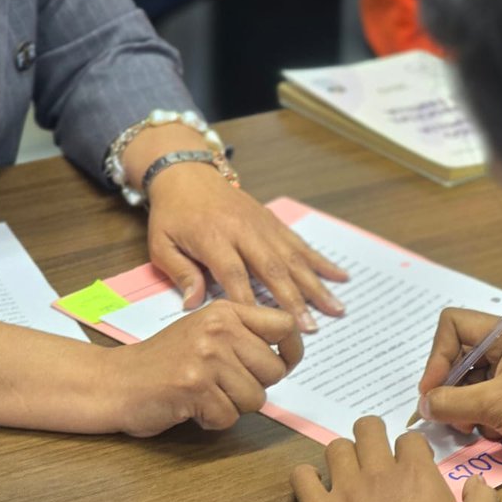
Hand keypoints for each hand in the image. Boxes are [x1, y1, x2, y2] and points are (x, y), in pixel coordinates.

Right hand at [103, 299, 301, 435]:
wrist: (116, 381)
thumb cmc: (164, 362)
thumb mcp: (205, 332)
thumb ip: (244, 337)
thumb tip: (289, 355)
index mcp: (225, 312)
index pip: (285, 325)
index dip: (292, 351)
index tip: (284, 364)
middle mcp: (218, 329)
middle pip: (274, 370)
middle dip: (255, 387)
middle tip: (224, 385)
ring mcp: (206, 357)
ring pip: (255, 398)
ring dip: (233, 407)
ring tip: (204, 394)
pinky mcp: (194, 386)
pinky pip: (229, 417)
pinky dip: (212, 420)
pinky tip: (191, 406)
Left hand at [145, 163, 347, 332]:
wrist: (187, 173)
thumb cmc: (173, 214)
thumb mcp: (161, 244)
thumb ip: (180, 274)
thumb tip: (193, 306)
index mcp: (213, 237)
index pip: (234, 274)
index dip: (249, 301)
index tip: (264, 327)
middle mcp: (243, 231)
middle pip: (272, 268)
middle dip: (294, 300)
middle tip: (311, 328)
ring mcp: (263, 226)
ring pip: (294, 258)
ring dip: (316, 285)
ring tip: (336, 308)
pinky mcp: (274, 223)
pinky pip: (300, 244)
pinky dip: (322, 262)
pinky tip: (341, 276)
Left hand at [292, 416, 498, 501]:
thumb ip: (483, 499)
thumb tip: (476, 480)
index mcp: (416, 472)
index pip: (409, 438)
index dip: (411, 449)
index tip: (412, 465)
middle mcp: (378, 472)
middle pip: (368, 429)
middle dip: (372, 436)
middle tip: (375, 456)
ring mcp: (345, 489)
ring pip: (336, 448)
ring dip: (343, 456)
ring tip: (347, 474)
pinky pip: (301, 477)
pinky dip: (306, 477)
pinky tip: (314, 487)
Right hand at [418, 309, 501, 491]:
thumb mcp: (494, 404)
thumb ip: (450, 403)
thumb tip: (423, 405)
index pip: (452, 325)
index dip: (436, 357)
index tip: (432, 392)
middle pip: (461, 358)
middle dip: (451, 390)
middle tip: (450, 418)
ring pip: (474, 383)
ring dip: (469, 409)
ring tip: (477, 429)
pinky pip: (493, 400)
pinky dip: (488, 418)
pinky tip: (499, 434)